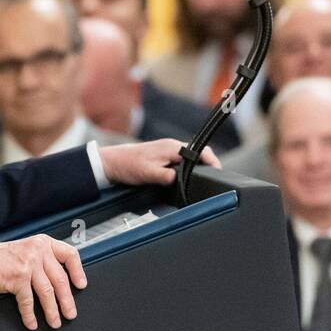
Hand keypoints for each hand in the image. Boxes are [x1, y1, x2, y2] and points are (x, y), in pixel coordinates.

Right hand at [0, 235, 85, 330]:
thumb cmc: (1, 257)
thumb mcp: (27, 249)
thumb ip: (43, 259)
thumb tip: (60, 281)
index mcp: (43, 243)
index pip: (69, 254)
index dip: (77, 271)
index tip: (81, 285)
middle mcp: (38, 251)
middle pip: (60, 279)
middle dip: (67, 300)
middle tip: (70, 313)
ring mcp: (28, 264)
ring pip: (47, 292)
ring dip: (52, 310)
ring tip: (55, 322)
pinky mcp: (17, 278)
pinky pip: (28, 301)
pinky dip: (30, 315)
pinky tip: (32, 323)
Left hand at [97, 139, 220, 186]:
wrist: (111, 163)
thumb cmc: (127, 165)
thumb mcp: (148, 173)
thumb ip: (166, 177)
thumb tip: (179, 181)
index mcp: (173, 148)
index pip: (200, 151)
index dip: (212, 161)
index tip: (218, 172)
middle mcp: (172, 147)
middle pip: (197, 156)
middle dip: (207, 167)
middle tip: (212, 181)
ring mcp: (167, 152)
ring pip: (189, 160)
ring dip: (195, 169)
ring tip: (201, 182)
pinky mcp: (162, 158)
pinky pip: (180, 163)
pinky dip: (186, 170)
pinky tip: (185, 180)